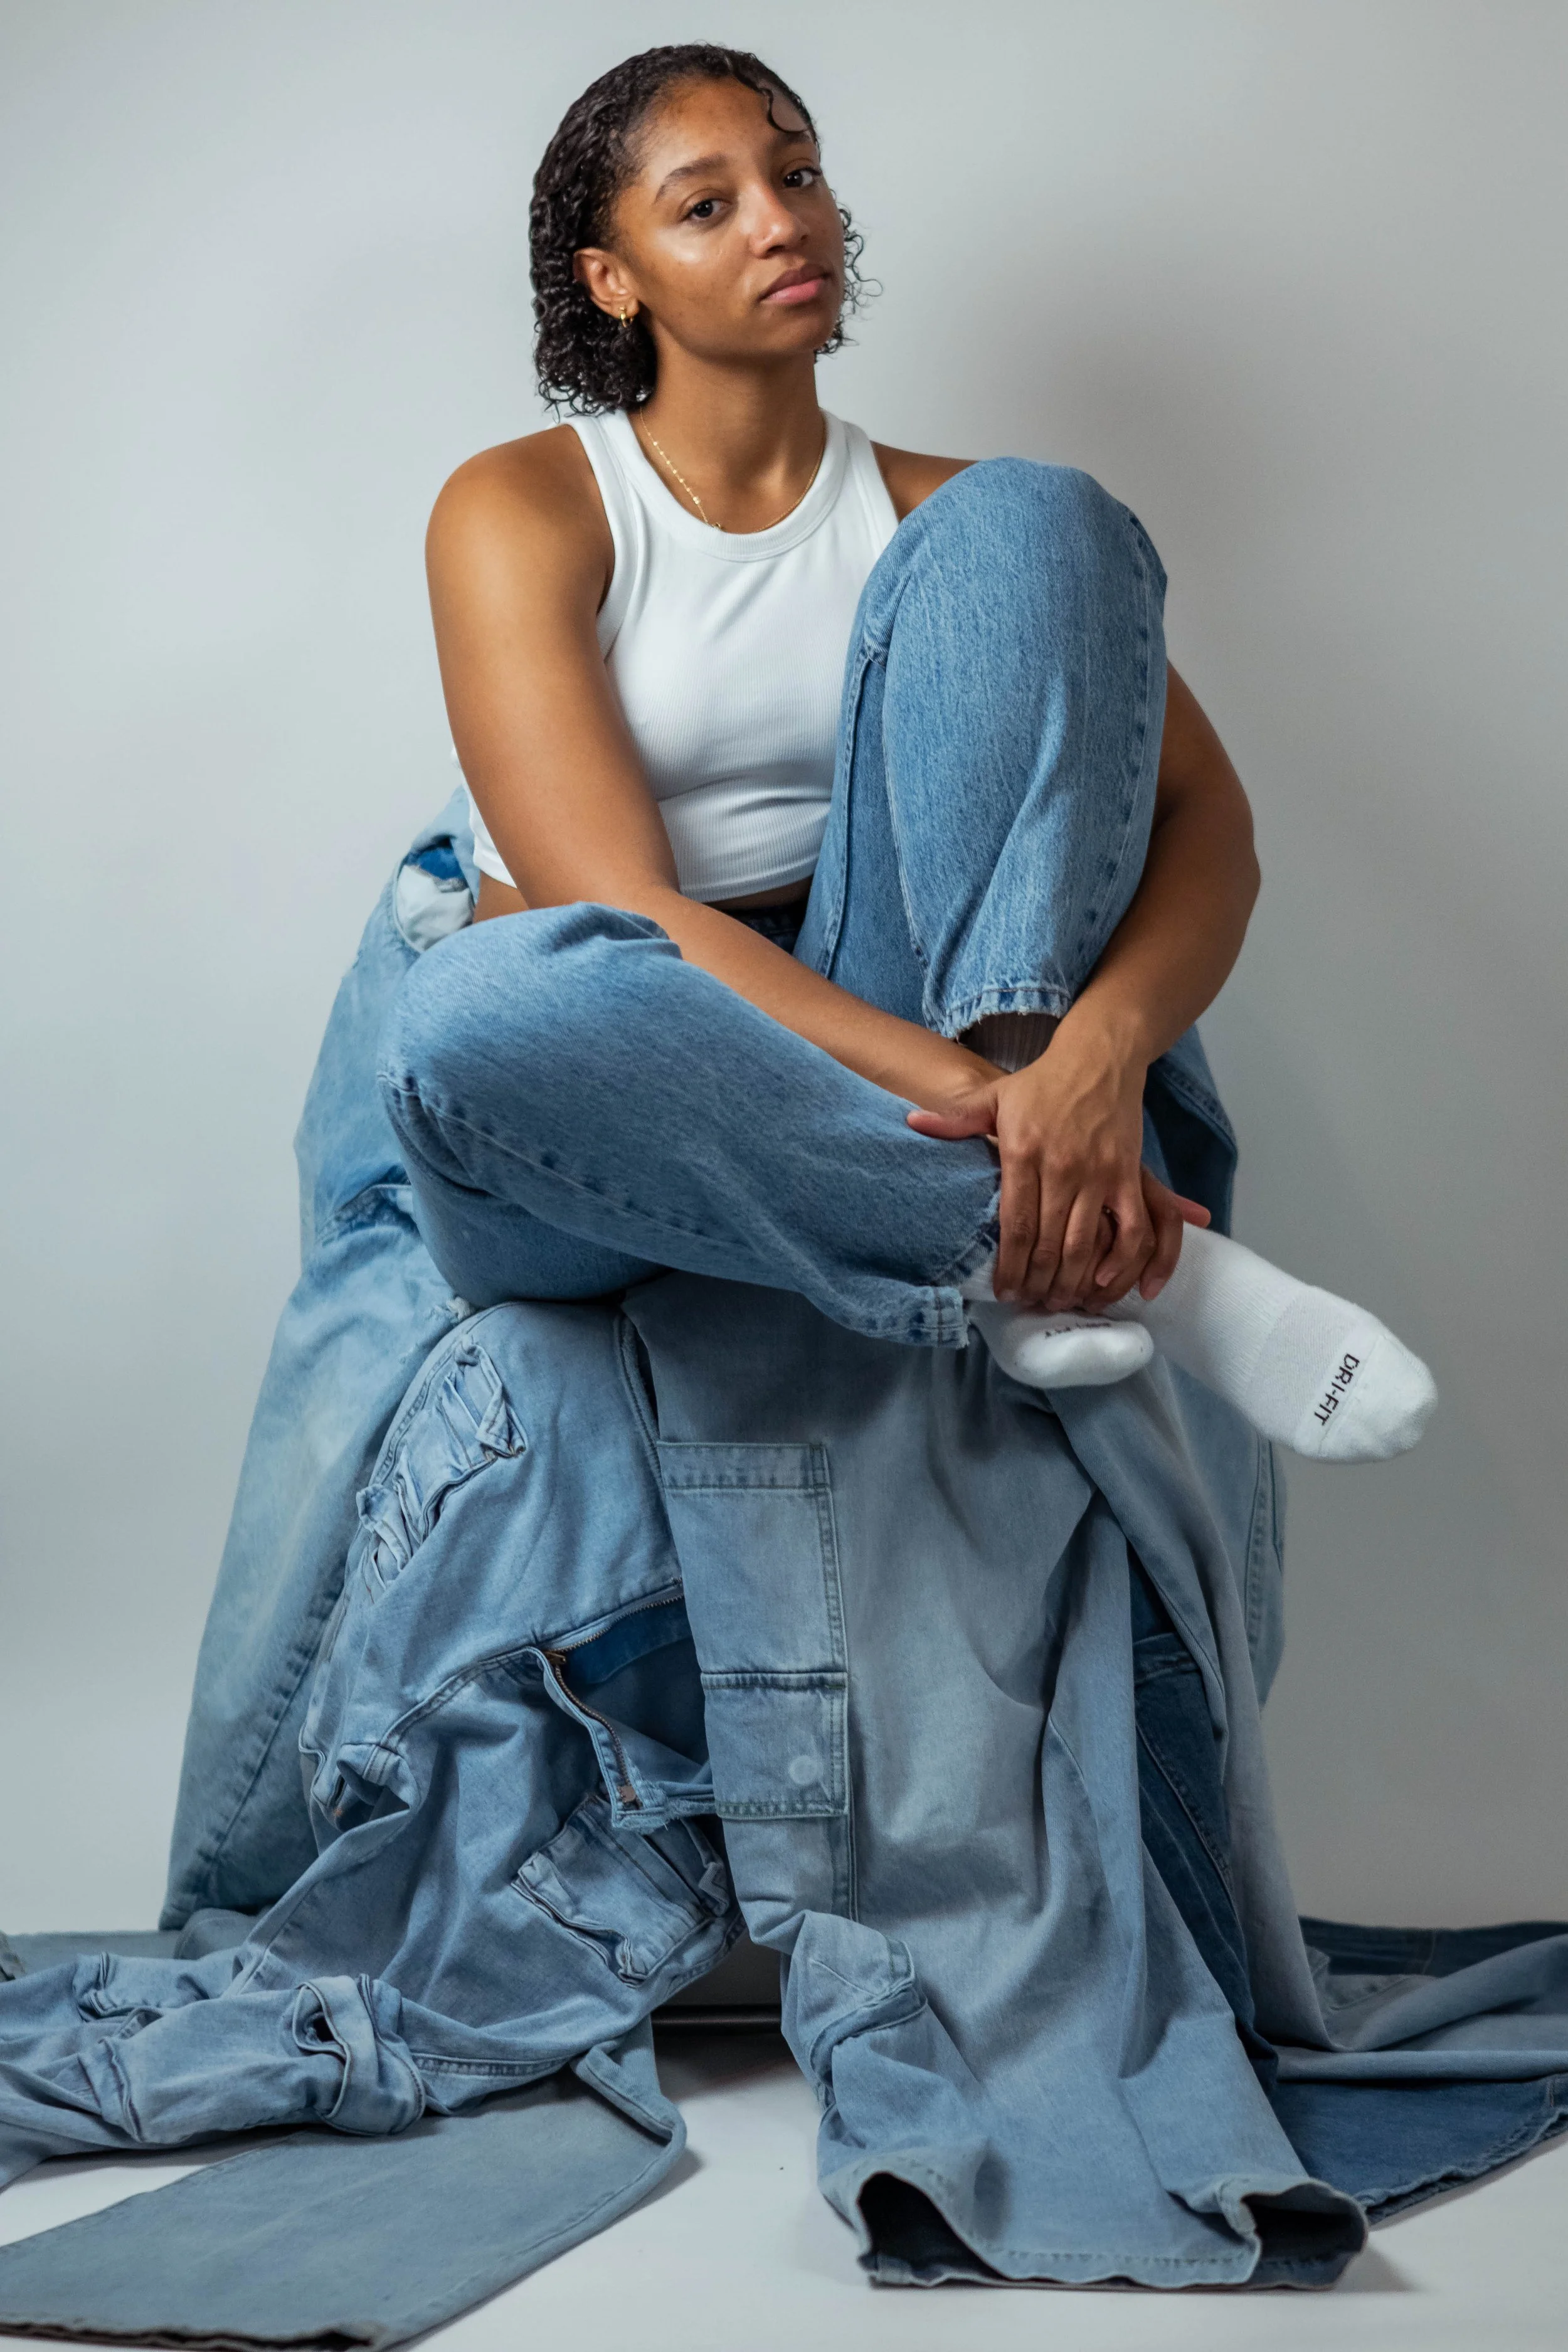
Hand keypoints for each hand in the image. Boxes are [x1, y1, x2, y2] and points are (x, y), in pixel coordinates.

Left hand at [906, 1041, 1209, 1306]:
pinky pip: (1132, 1229)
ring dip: (1073, 1281)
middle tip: (1031, 1305)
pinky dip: (1123, 1262)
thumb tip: (913, 1122)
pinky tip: (1109, 1284)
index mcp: (1022, 1152)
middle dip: (1038, 1283)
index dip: (1009, 1267)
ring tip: (1061, 1302)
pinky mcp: (1129, 1175)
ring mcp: (1099, 1174)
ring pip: (1086, 1244)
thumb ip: (956, 1119)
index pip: (1014, 1225)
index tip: (1003, 1293)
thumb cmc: (1041, 1082)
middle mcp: (1061, 1168)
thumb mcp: (994, 1096)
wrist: (1099, 1057)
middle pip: (1048, 1244)